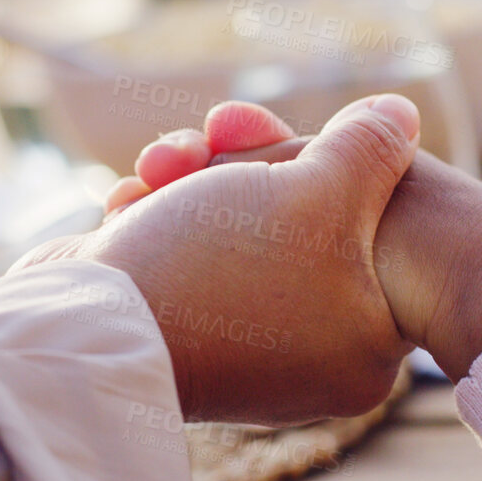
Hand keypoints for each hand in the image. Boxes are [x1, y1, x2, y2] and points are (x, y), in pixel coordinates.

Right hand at [113, 103, 481, 380]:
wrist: (80, 330)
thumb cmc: (216, 266)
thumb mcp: (317, 192)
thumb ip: (370, 150)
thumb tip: (401, 116)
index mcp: (367, 349)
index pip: (374, 230)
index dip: (327, 159)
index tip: (277, 130)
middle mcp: (314, 364)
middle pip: (303, 225)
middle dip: (247, 163)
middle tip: (217, 128)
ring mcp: (245, 356)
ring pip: (240, 231)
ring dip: (195, 180)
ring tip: (155, 167)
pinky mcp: (182, 339)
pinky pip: (193, 260)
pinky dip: (163, 219)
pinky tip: (129, 203)